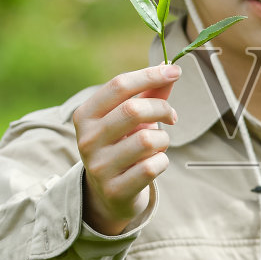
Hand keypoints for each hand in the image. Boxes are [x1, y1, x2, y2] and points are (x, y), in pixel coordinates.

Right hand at [71, 64, 180, 235]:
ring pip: (147, 140)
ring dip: (163, 139)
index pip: (118, 85)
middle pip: (134, 110)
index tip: (174, 71)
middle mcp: (87, 140)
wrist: (109, 194)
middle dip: (162, 108)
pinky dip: (162, 161)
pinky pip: (152, 167)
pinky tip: (155, 163)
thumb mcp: (129, 118)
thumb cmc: (122, 145)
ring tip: (158, 144)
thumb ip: (149, 93)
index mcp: (86, 115)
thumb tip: (169, 66)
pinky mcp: (115, 190)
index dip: (149, 75)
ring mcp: (99, 167)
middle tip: (171, 116)